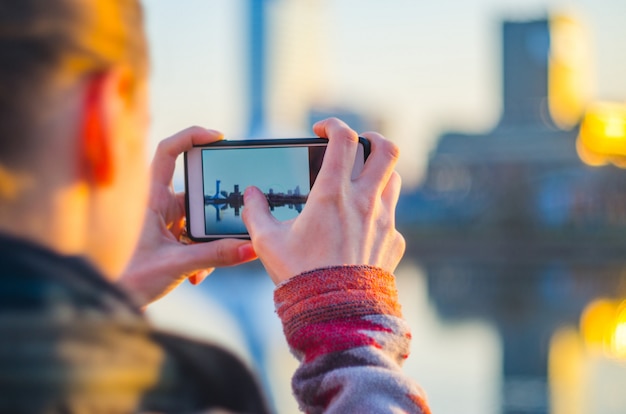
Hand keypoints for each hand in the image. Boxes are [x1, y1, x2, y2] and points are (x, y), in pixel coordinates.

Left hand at [118, 127, 256, 306]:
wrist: (111, 302)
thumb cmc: (128, 279)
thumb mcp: (176, 264)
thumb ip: (215, 255)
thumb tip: (249, 248)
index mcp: (151, 198)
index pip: (168, 151)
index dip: (192, 136)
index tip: (218, 137)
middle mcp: (158, 205)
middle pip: (196, 192)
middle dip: (214, 212)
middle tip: (230, 225)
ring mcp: (165, 222)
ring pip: (200, 219)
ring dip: (209, 241)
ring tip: (206, 267)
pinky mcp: (170, 239)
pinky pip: (196, 237)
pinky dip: (203, 253)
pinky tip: (199, 275)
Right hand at [242, 118, 404, 284]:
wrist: (335, 315)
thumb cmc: (300, 276)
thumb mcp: (267, 242)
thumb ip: (256, 212)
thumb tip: (250, 194)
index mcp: (332, 194)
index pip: (343, 139)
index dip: (333, 125)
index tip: (321, 129)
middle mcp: (364, 202)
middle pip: (386, 149)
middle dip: (372, 138)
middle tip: (355, 145)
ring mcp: (384, 221)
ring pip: (392, 180)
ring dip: (376, 174)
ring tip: (357, 185)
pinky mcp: (393, 242)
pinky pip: (391, 217)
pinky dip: (377, 213)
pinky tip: (360, 229)